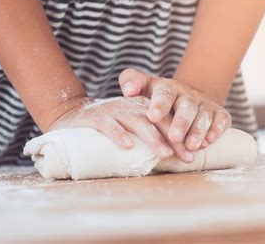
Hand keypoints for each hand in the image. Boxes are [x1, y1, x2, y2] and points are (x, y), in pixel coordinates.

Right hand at [48, 96, 193, 161]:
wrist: (71, 114)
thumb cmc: (107, 126)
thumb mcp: (129, 127)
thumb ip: (146, 137)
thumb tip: (172, 159)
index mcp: (141, 108)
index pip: (166, 119)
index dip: (180, 136)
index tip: (193, 154)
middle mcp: (130, 106)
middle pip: (156, 119)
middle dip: (173, 138)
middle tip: (186, 156)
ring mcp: (112, 110)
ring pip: (136, 121)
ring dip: (152, 137)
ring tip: (164, 153)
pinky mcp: (94, 117)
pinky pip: (107, 124)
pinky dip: (117, 134)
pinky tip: (127, 145)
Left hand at [119, 68, 231, 151]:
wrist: (184, 98)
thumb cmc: (155, 98)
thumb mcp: (142, 87)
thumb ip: (131, 82)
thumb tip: (128, 90)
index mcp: (168, 88)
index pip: (164, 93)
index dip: (160, 104)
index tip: (152, 117)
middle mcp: (187, 94)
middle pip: (186, 106)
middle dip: (181, 122)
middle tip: (174, 138)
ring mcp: (204, 103)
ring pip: (203, 114)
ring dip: (198, 130)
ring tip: (191, 146)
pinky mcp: (218, 113)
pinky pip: (221, 119)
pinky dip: (216, 129)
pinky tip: (209, 141)